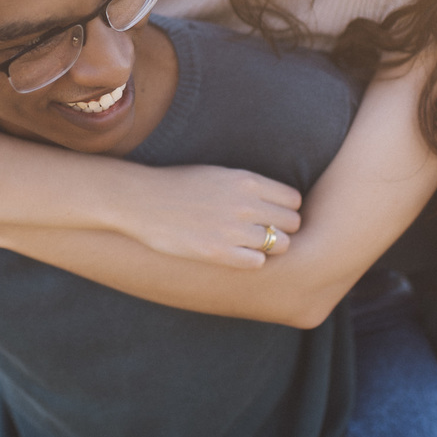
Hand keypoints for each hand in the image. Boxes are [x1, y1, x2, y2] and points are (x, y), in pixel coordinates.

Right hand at [122, 166, 301, 268]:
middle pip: (292, 223)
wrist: (142, 200)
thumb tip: (275, 201)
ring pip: (280, 245)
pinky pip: (257, 263)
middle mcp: (245, 204)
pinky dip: (252, 261)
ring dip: (270, 247)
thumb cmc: (179, 185)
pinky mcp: (218, 252)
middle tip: (265, 233)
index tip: (273, 216)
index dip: (286, 210)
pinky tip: (237, 255)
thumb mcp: (219, 174)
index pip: (293, 200)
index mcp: (246, 181)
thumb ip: (248, 186)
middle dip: (282, 229)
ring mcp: (233, 229)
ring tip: (252, 245)